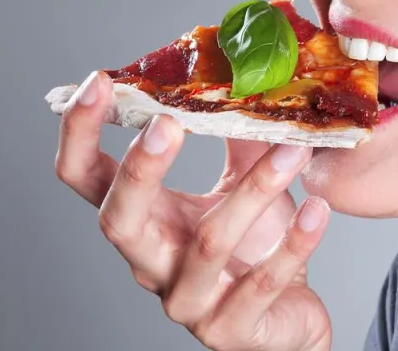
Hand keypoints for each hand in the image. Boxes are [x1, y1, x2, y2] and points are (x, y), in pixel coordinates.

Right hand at [54, 71, 332, 350]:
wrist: (285, 319)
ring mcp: (187, 302)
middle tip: (168, 123)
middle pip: (118, 221)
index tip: (98, 81)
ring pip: (208, 244)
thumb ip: (237, 135)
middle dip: (140, 171)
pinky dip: (293, 243)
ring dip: (254, 191)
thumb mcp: (239, 184)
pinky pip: (262, 283)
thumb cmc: (253, 248)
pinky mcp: (231, 329)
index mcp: (143, 220)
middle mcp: (152, 263)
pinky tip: (318, 209)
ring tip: (294, 151)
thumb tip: (246, 72)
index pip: (85, 178)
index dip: (80, 134)